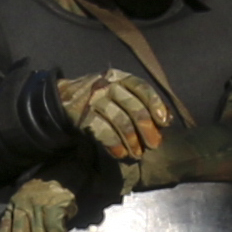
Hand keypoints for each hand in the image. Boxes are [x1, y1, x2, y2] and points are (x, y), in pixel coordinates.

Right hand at [55, 70, 170, 160]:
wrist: (64, 98)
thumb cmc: (101, 98)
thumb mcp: (119, 91)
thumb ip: (140, 101)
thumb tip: (166, 120)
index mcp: (120, 77)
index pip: (142, 88)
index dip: (156, 105)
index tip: (163, 123)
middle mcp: (107, 85)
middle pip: (133, 107)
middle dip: (146, 128)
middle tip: (154, 145)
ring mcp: (93, 100)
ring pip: (119, 121)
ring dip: (131, 140)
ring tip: (137, 154)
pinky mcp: (82, 116)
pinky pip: (103, 132)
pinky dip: (114, 144)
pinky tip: (120, 153)